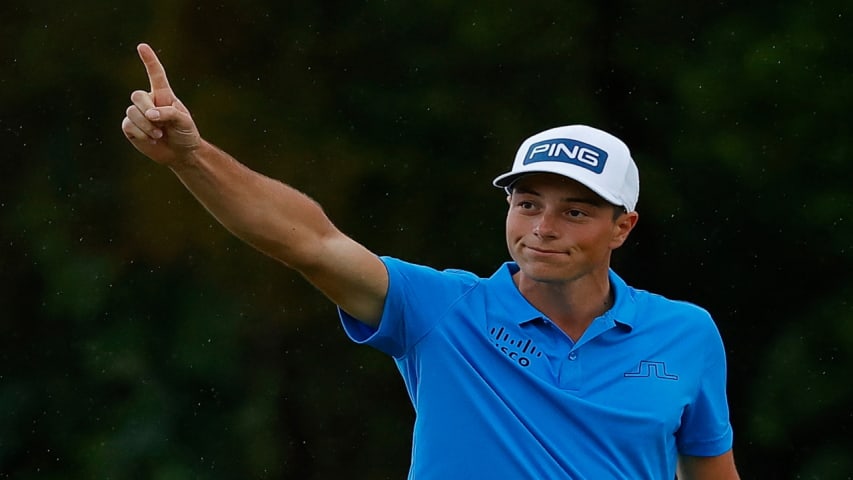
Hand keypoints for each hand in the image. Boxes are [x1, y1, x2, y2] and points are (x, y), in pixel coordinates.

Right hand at [121, 43, 201, 165]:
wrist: (181, 153)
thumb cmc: (186, 133)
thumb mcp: (184, 122)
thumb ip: (169, 113)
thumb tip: (150, 114)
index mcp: (164, 95)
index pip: (156, 75)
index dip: (149, 61)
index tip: (142, 46)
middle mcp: (149, 101)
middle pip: (137, 96)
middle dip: (145, 108)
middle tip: (158, 121)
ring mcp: (139, 114)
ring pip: (131, 112)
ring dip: (146, 125)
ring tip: (159, 134)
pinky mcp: (131, 127)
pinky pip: (128, 125)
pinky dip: (141, 134)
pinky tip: (151, 140)